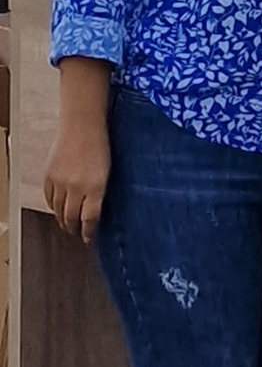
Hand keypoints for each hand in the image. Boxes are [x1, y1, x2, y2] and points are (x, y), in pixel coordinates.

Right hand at [44, 123, 110, 241]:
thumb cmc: (101, 148)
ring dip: (62, 220)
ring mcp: (60, 182)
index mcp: (96, 187)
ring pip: (58, 210)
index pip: (90, 219)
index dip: (88, 232)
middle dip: (74, 228)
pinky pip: (49, 198)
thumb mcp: (108, 173)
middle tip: (76, 233)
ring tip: (66, 224)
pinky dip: (53, 206)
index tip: (88, 239)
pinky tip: (57, 209)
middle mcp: (77, 187)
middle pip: (72, 218)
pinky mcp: (48, 176)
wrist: (82, 127)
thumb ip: (100, 193)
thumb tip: (95, 213)